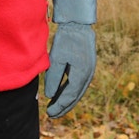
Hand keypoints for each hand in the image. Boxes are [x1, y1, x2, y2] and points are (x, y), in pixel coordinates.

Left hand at [45, 0, 96, 117]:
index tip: (49, 113)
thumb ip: (53, 77)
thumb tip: (50, 95)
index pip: (70, 95)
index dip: (60, 106)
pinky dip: (69, 91)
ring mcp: (89, 71)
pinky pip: (78, 84)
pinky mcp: (86, 67)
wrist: (78, 23)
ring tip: (55, 107)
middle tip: (51, 115)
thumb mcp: (57, 58)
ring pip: (77, 91)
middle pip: (75, 96)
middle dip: (63, 106)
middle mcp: (88, 75)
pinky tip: (60, 94)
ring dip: (67, 100)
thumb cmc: (66, 38)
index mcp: (82, 73)